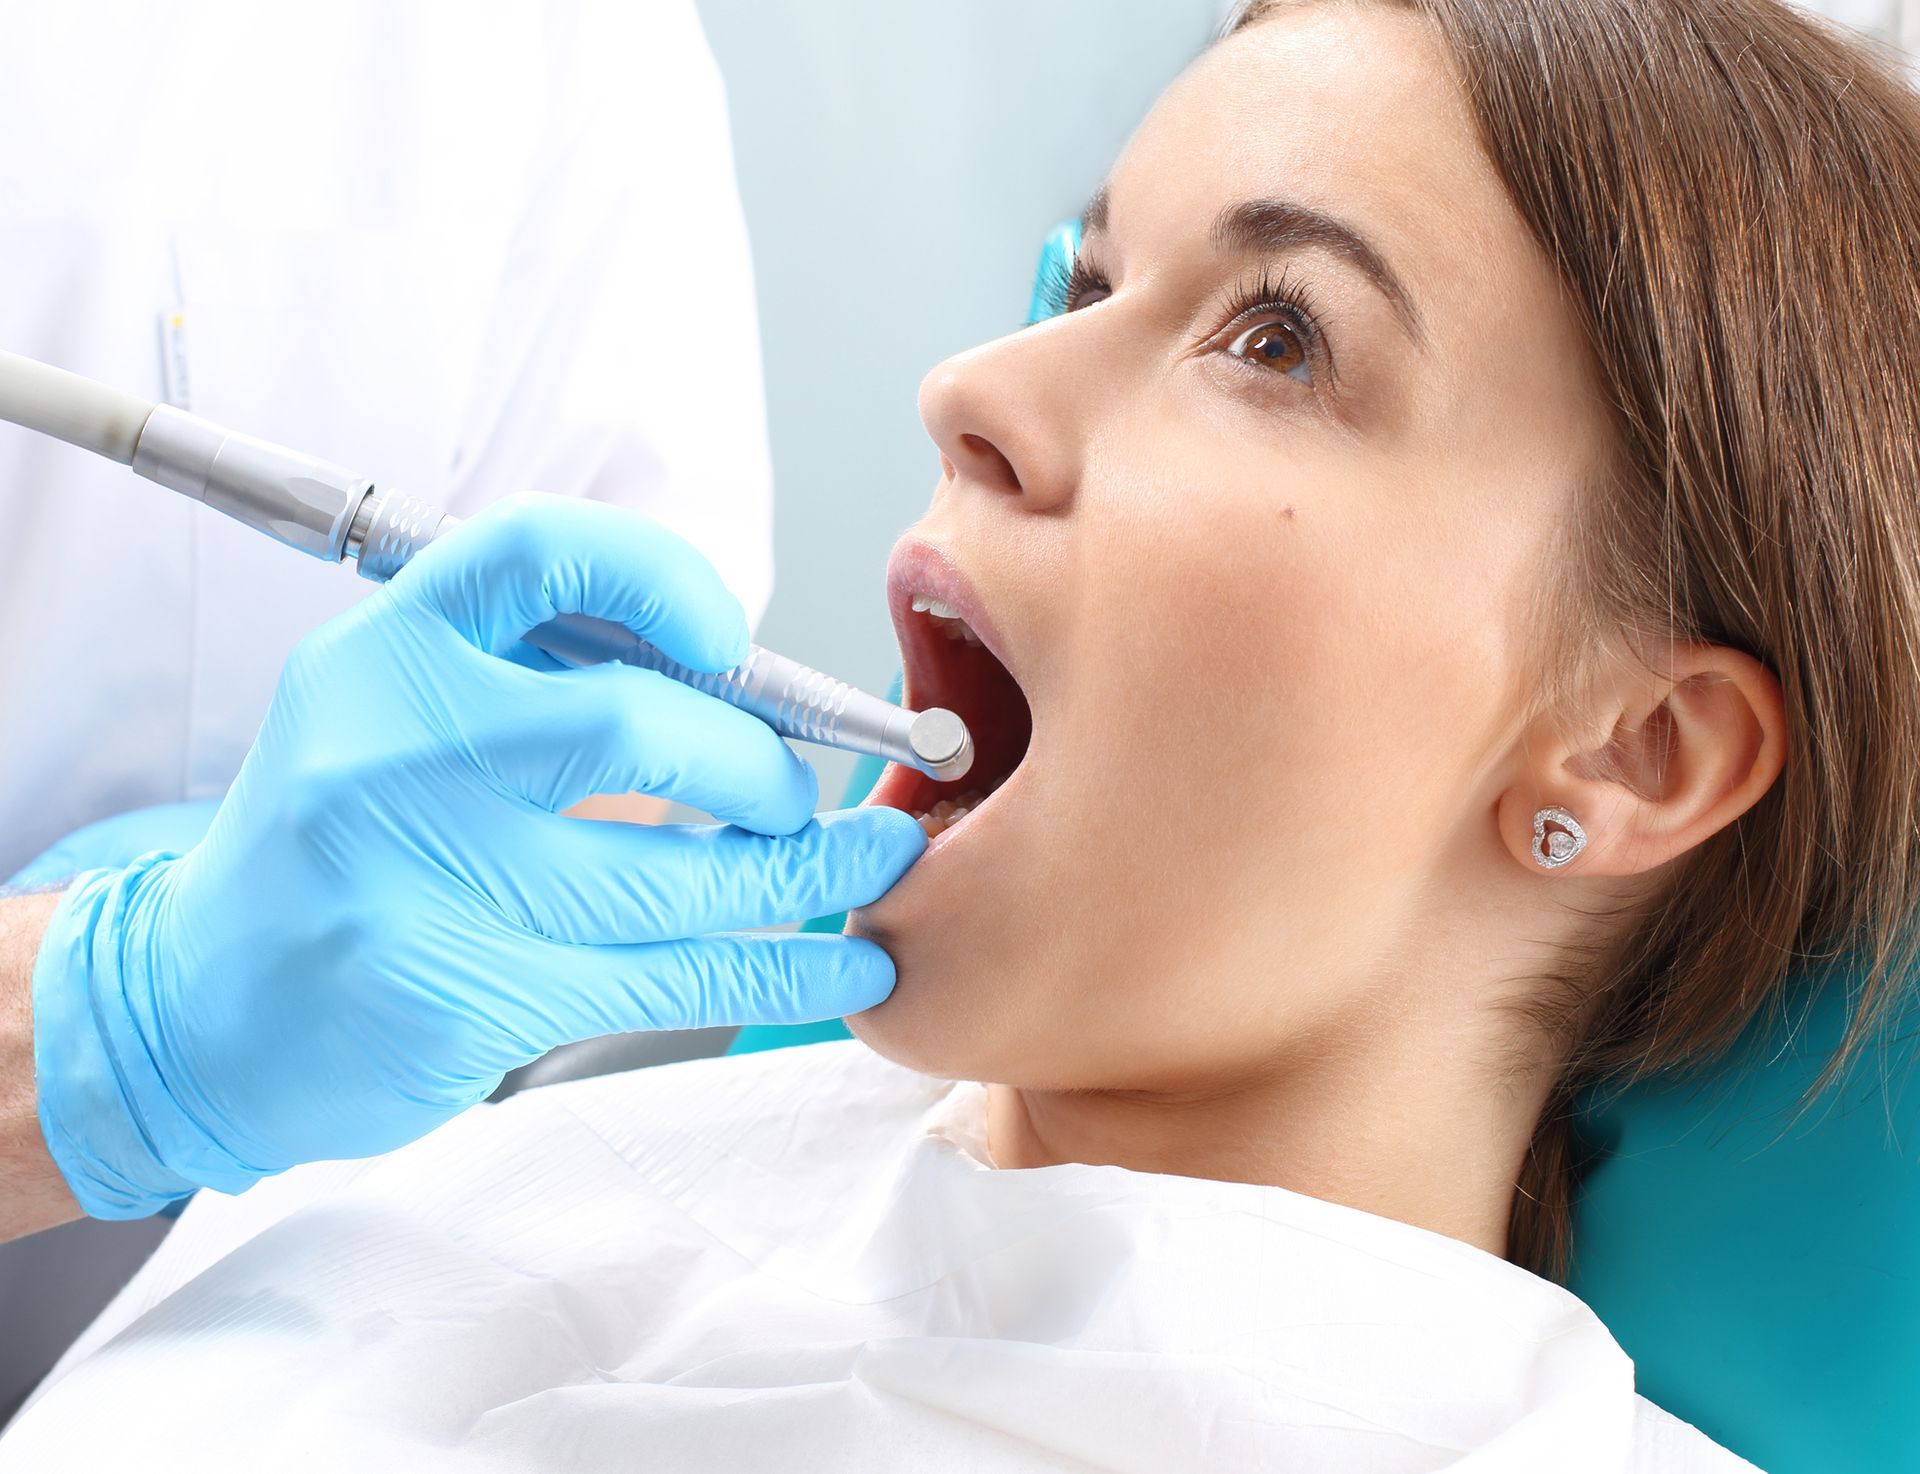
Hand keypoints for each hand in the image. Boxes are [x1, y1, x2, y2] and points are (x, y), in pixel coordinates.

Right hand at [32, 494, 924, 1217]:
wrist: (198, 1010)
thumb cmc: (338, 845)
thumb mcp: (395, 714)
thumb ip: (537, 676)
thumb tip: (744, 683)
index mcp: (385, 653)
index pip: (537, 555)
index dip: (662, 581)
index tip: (732, 641)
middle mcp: (394, 749)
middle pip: (636, 727)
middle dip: (759, 767)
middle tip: (800, 797)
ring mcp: (424, 881)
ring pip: (673, 875)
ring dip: (805, 872)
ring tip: (872, 864)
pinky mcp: (465, 997)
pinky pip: (669, 979)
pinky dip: (781, 969)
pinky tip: (847, 968)